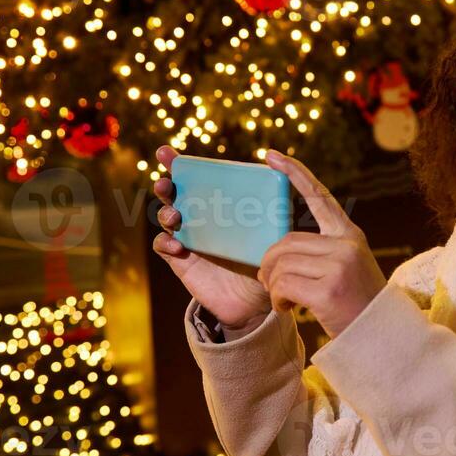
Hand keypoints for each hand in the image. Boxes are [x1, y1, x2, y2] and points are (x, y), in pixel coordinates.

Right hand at [150, 144, 272, 330]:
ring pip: (166, 216)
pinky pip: (163, 246)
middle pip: (173, 194)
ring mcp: (189, 238)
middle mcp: (200, 217)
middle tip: (166, 182)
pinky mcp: (181, 261)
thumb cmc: (266, 261)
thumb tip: (292, 184)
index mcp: (219, 204)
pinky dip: (166, 242)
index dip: (178, 163)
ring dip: (166, 211)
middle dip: (165, 184)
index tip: (167, 152)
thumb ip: (280, 211)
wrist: (255, 302)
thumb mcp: (275, 234)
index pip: (196, 178)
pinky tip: (177, 245)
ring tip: (176, 215)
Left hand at [257, 149, 387, 338]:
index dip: (294, 173)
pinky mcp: (328, 290)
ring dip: (273, 286)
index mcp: (349, 235)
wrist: (380, 335)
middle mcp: (346, 245)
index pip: (319, 196)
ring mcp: (338, 267)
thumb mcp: (347, 267)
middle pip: (285, 243)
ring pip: (281, 265)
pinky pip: (283, 286)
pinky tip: (286, 309)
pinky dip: (277, 300)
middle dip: (268, 265)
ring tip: (282, 301)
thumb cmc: (356, 303)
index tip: (271, 156)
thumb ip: (322, 250)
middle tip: (268, 284)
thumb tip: (279, 248)